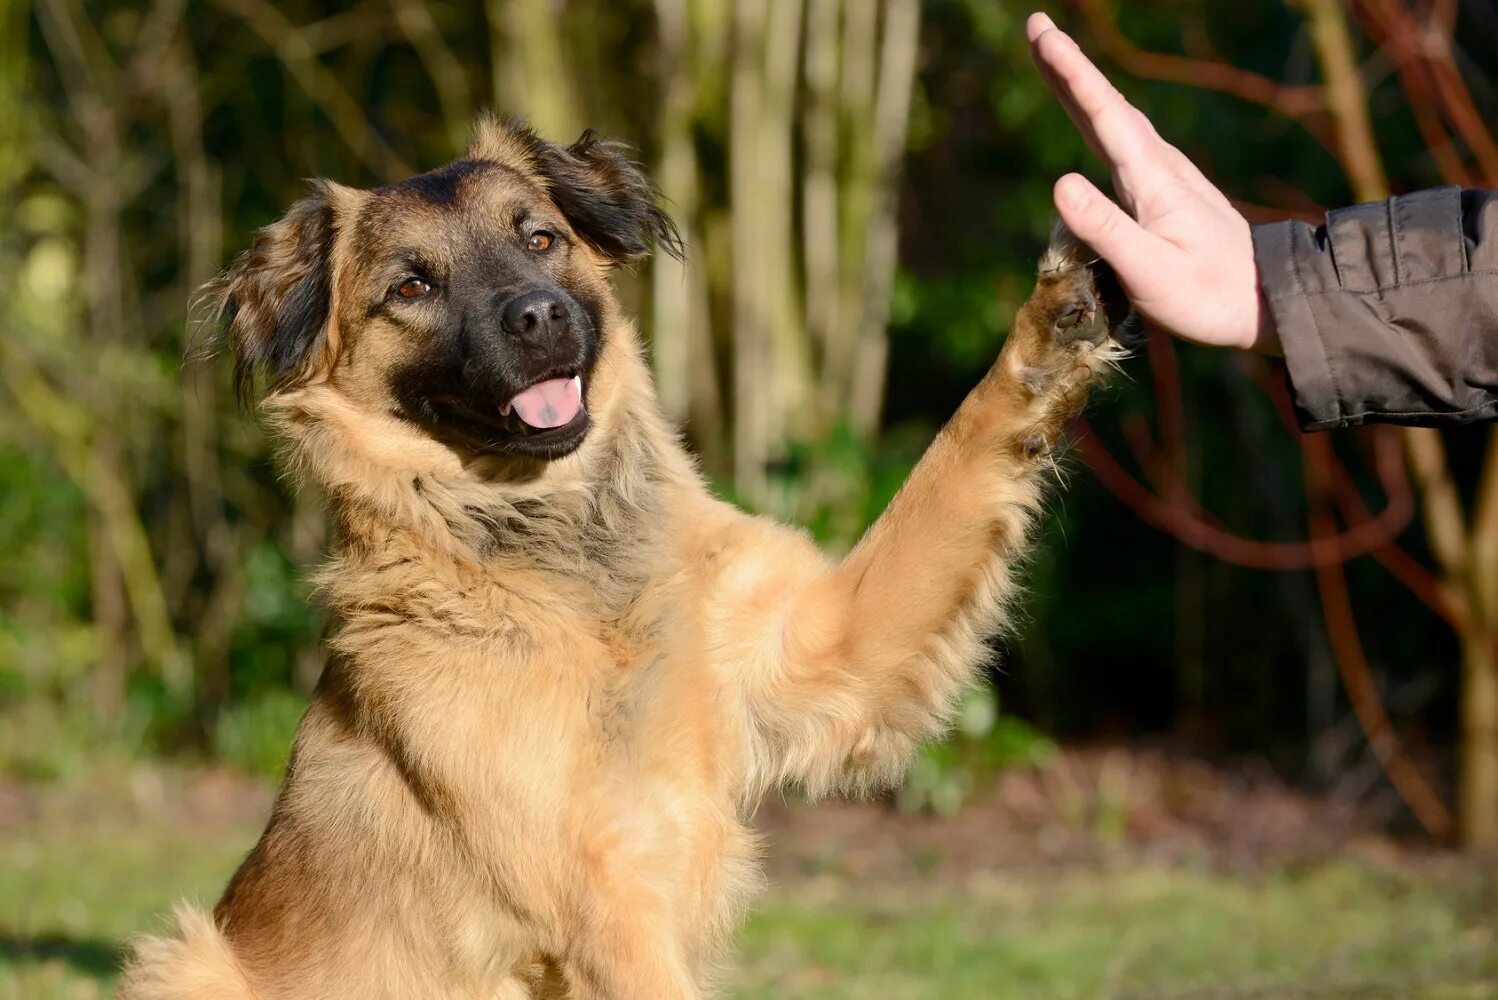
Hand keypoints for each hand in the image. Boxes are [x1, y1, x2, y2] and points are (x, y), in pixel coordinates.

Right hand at [1026, 13, 1279, 354]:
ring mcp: (1163, 176)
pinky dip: (1096, 116)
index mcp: (1153, 179)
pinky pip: (1120, 141)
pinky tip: (1090, 116)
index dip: (1071, 74)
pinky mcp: (1163, 192)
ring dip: (1080, 88)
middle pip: (1106, 107)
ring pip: (1114, 120)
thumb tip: (1059, 182)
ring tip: (1051, 59)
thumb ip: (1106, 228)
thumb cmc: (1206, 295)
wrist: (1265, 300)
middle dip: (1069, 67)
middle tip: (1036, 28)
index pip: (1103, 116)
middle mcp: (1158, 166)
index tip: (1043, 34)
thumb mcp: (1151, 271)